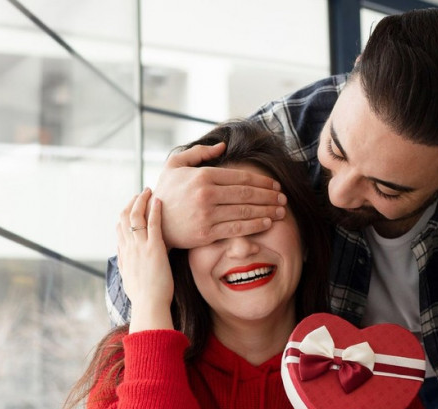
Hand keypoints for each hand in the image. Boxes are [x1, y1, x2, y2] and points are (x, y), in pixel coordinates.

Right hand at [116, 188, 173, 331]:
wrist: (149, 305)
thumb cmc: (143, 297)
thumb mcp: (128, 278)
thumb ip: (125, 263)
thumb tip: (121, 252)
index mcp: (124, 254)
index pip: (119, 227)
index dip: (125, 214)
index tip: (132, 206)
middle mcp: (129, 247)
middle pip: (125, 217)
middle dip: (132, 202)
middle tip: (141, 194)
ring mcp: (140, 247)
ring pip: (136, 215)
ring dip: (142, 200)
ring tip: (149, 191)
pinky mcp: (154, 248)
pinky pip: (153, 223)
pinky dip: (155, 209)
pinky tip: (159, 200)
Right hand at [153, 142, 286, 248]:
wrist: (153, 224)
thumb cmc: (165, 193)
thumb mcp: (174, 165)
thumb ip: (199, 152)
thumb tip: (222, 146)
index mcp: (203, 176)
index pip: (240, 177)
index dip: (262, 181)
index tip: (275, 185)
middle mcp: (206, 194)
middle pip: (247, 194)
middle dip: (269, 196)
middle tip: (283, 198)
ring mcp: (207, 214)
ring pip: (245, 211)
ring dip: (267, 210)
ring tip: (281, 211)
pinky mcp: (207, 232)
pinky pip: (237, 228)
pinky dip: (255, 225)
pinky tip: (267, 223)